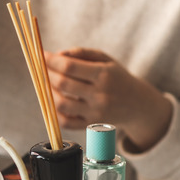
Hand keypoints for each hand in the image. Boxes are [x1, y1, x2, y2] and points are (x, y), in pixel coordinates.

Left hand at [45, 48, 172, 151]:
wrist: (138, 105)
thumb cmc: (116, 77)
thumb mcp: (105, 60)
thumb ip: (81, 53)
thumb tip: (57, 55)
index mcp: (104, 74)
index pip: (70, 67)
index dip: (51, 60)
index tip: (41, 54)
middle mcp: (101, 95)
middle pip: (63, 84)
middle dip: (47, 74)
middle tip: (42, 68)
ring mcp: (95, 113)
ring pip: (61, 104)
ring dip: (49, 92)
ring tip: (48, 84)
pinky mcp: (91, 126)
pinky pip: (65, 122)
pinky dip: (54, 112)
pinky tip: (55, 101)